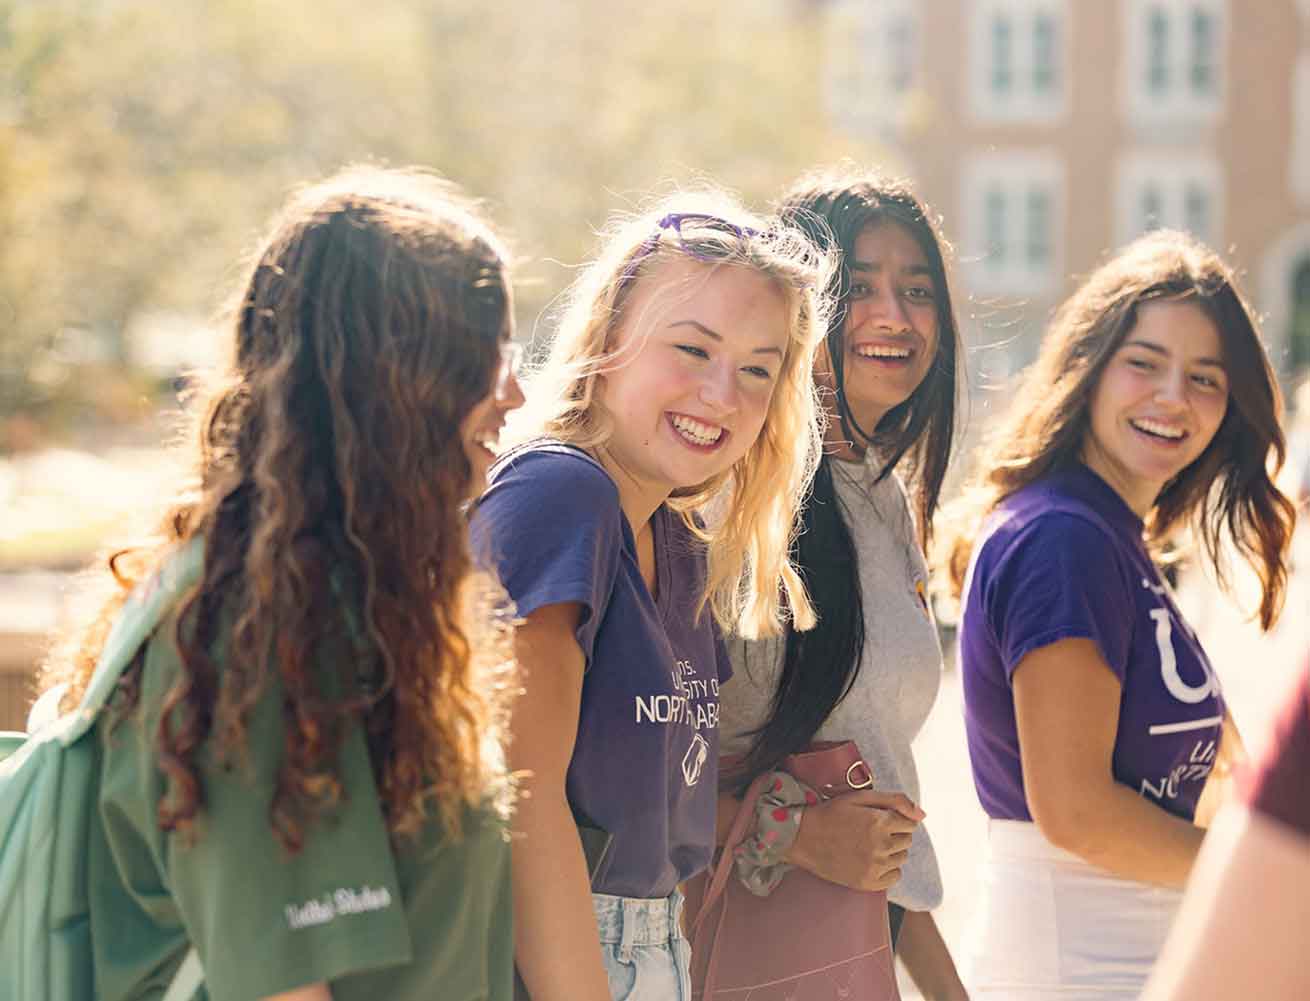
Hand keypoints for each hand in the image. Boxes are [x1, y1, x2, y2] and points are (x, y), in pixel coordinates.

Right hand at [786, 789, 923, 890]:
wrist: (802, 837)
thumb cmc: (831, 813)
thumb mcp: (860, 797)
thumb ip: (895, 801)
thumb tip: (923, 816)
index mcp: (880, 822)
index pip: (910, 823)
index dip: (896, 819)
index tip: (880, 818)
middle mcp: (880, 846)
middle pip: (907, 841)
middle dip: (895, 834)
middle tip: (871, 831)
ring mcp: (874, 867)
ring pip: (902, 858)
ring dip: (891, 851)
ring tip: (869, 844)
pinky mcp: (867, 883)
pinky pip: (894, 876)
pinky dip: (888, 869)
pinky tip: (870, 860)